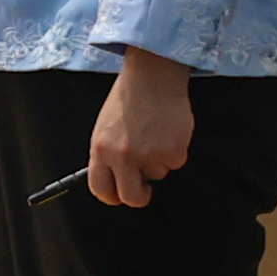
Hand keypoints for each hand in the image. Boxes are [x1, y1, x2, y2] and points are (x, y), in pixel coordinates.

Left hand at [87, 48, 195, 207]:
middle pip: (131, 197)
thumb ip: (108, 155)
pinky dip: (174, 150)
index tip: (119, 196)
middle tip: (144, 189)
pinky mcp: (174, 151)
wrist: (152, 78)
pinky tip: (168, 130)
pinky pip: (175, 162)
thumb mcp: (105, 129)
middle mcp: (123, 156)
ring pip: (157, 174)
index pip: (100, 189)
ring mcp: (149, 155)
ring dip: (158, 160)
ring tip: (154, 133)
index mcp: (101, 150)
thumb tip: (117, 180)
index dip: (111, 197)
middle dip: (139, 197)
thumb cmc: (128, 101)